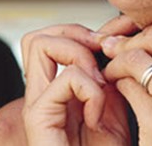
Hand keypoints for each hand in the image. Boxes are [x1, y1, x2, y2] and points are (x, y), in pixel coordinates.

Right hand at [21, 16, 138, 145]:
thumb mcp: (115, 109)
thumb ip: (110, 79)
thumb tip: (113, 46)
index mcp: (58, 90)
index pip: (52, 38)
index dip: (81, 32)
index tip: (110, 48)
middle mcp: (41, 94)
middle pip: (37, 36)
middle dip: (74, 35)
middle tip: (101, 59)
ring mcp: (36, 105)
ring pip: (40, 45)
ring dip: (80, 57)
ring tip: (100, 86)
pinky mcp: (37, 119)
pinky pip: (65, 80)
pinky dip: (91, 91)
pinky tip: (98, 116)